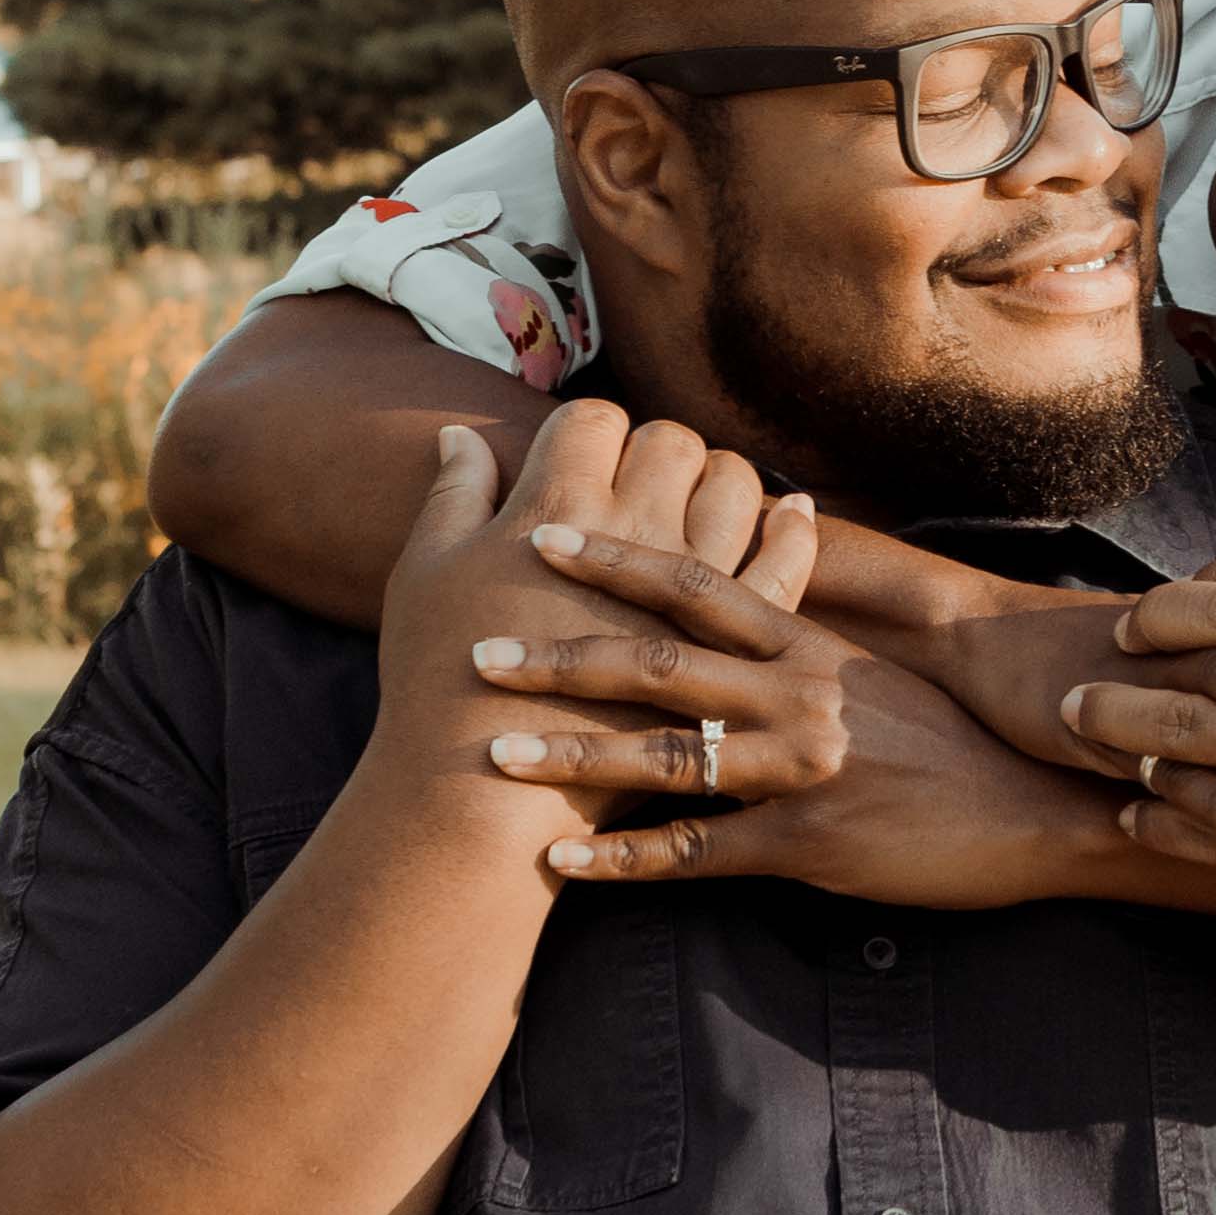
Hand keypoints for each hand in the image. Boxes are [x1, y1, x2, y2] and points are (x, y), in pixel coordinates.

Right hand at [368, 401, 805, 853]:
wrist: (490, 796)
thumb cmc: (439, 684)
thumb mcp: (426, 575)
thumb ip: (454, 494)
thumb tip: (461, 432)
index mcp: (560, 506)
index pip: (594, 418)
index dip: (584, 431)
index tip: (573, 457)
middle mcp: (638, 532)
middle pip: (672, 443)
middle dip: (651, 449)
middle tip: (630, 479)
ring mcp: (696, 589)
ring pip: (735, 487)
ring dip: (718, 477)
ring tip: (693, 498)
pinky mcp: (735, 646)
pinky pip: (784, 563)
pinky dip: (790, 529)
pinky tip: (786, 514)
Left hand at [472, 530, 1171, 914]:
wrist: (1033, 810)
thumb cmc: (947, 741)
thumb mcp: (876, 668)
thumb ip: (808, 620)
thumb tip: (772, 531)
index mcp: (808, 645)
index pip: (698, 582)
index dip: (614, 557)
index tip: (539, 533)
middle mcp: (800, 694)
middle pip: (661, 662)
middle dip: (561, 655)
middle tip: (477, 649)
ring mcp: (804, 769)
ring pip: (668, 756)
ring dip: (572, 757)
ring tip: (490, 757)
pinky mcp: (812, 843)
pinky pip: (701, 851)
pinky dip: (626, 858)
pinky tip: (563, 860)